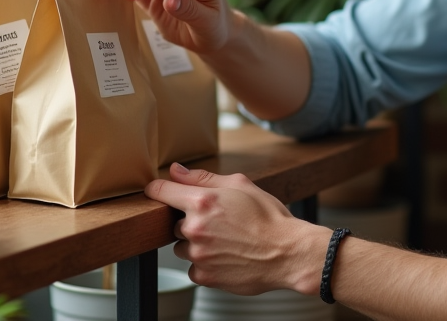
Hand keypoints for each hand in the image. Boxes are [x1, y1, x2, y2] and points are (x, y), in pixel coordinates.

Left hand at [146, 163, 326, 294]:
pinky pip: (193, 268)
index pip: (161, 191)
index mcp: (202, 201)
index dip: (158, 189)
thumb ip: (203, 177)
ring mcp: (198, 254)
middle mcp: (195, 228)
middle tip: (220, 222)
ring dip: (197, 244)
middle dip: (192, 221)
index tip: (159, 191)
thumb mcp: (240, 185)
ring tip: (226, 241)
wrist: (287, 253)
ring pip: (183, 247)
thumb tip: (176, 170)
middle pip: (175, 222)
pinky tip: (226, 256)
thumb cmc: (268, 217)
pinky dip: (205, 264)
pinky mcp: (204, 276)